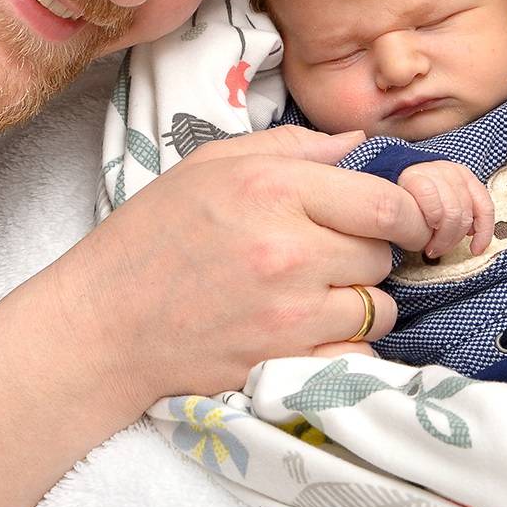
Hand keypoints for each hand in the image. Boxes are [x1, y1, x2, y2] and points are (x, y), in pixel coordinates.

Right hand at [61, 126, 427, 405]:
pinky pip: (357, 353)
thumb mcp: (210, 164)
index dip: (405, 212)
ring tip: (319, 291)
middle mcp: (290, 250)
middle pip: (383, 254)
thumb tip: (357, 144)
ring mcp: (289, 314)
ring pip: (378, 306)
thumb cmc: (151, 236)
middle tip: (334, 252)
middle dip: (371, 251)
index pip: (384, 202)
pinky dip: (346, 343)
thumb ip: (293, 147)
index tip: (399, 219)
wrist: (101, 326)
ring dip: (362, 299)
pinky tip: (313, 329)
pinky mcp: (284, 362)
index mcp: (274, 189)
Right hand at [396, 160, 494, 257]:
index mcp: (466, 177)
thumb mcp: (447, 201)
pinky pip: (432, 205)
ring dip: (442, 238)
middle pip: (465, 215)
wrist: (392, 183)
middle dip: (453, 239)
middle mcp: (453, 172)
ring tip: (431, 247)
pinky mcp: (416, 177)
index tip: (476, 250)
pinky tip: (424, 227)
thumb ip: (462, 213)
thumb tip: (472, 232)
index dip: (484, 233)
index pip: (485, 207)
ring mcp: (435, 173)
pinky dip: (432, 219)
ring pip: (451, 213)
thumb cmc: (422, 199)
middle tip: (440, 250)